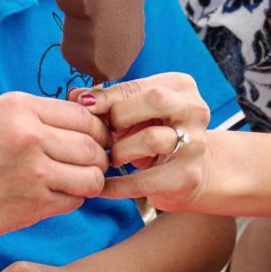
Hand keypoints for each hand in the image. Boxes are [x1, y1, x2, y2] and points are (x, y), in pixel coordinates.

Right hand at [0, 93, 111, 244]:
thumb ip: (34, 119)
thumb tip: (82, 129)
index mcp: (19, 106)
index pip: (84, 115)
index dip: (93, 133)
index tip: (87, 144)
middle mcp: (30, 133)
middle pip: (94, 146)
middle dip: (96, 159)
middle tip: (82, 169)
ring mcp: (33, 170)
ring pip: (92, 177)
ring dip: (87, 184)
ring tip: (67, 186)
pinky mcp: (31, 204)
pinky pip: (74, 201)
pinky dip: (69, 202)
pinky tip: (48, 199)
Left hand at [93, 72, 214, 209]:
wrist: (192, 172)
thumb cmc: (156, 133)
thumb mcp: (137, 112)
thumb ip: (109, 101)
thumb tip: (75, 95)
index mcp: (180, 86)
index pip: (138, 85)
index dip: (107, 97)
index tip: (82, 106)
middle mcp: (193, 110)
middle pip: (155, 100)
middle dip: (120, 116)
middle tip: (104, 134)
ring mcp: (195, 143)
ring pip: (152, 138)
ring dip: (121, 151)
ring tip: (111, 159)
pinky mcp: (188, 176)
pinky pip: (145, 180)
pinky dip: (118, 185)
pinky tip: (102, 186)